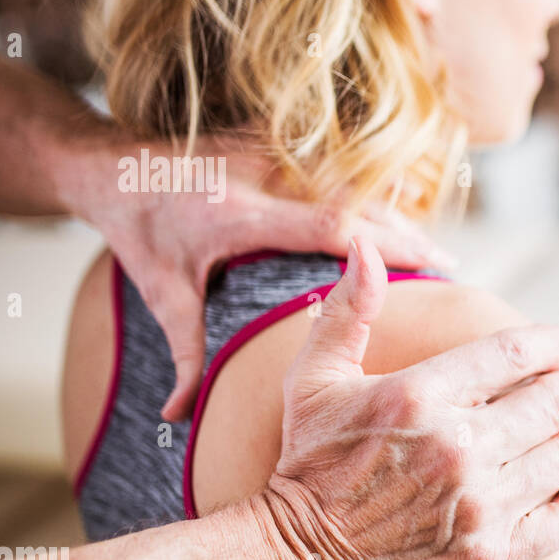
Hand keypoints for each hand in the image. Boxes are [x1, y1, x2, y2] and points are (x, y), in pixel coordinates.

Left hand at [70, 133, 456, 421]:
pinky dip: (369, 186)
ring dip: (395, 209)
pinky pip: (335, 163)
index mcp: (244, 216)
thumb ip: (184, 356)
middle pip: (357, 199)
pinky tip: (401, 207)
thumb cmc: (137, 229)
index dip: (387, 241)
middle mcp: (268, 178)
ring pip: (352, 176)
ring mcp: (273, 153)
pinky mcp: (274, 141)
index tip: (429, 262)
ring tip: (432, 246)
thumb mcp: (160, 293)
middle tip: (449, 263)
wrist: (108, 160)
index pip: (332, 226)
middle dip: (407, 231)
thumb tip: (177, 418)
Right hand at [255, 236, 558, 559]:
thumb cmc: (310, 464)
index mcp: (418, 396)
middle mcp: (455, 449)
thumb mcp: (313, 379)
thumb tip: (367, 245)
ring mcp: (478, 507)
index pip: (519, 352)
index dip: (557, 343)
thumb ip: (348, 309)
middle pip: (556, 401)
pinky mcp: (491, 556)